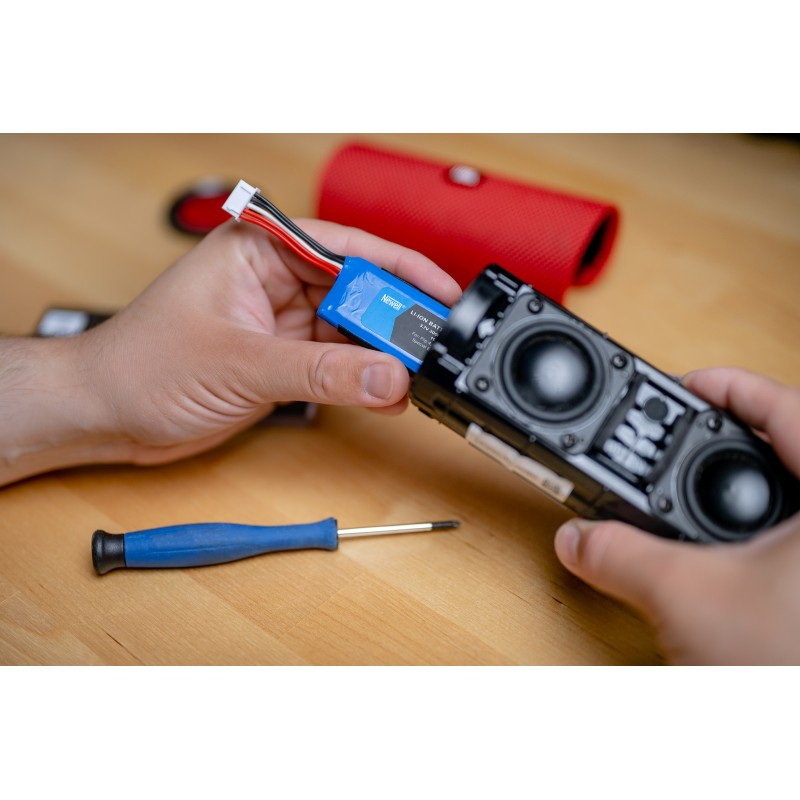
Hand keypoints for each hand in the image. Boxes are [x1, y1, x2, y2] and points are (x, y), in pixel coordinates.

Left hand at [0, 220, 460, 484]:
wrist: (107, 415)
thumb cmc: (143, 366)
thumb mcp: (242, 364)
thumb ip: (322, 372)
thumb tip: (387, 375)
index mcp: (258, 250)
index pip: (346, 247)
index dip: (398, 268)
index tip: (439, 293)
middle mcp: (273, 279)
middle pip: (356, 290)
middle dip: (395, 319)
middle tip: (432, 345)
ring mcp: (279, 321)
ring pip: (350, 331)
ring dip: (381, 355)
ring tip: (415, 376)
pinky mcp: (281, 358)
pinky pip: (336, 363)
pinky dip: (361, 380)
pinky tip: (385, 394)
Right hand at [553, 367, 799, 664]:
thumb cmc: (792, 665)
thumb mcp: (689, 598)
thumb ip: (620, 554)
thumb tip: (579, 537)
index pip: (784, 403)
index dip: (727, 384)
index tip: (684, 386)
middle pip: (788, 443)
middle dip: (731, 435)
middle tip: (686, 430)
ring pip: (789, 493)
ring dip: (742, 483)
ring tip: (701, 480)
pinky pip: (787, 536)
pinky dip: (752, 529)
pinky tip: (724, 548)